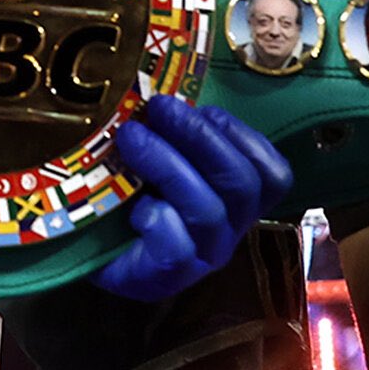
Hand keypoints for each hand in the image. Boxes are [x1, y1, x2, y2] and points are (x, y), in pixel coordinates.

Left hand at [90, 98, 291, 302]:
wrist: (95, 246)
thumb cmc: (135, 192)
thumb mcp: (164, 154)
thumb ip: (176, 132)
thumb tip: (166, 91)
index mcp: (237, 199)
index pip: (272, 174)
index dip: (244, 136)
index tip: (205, 109)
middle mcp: (230, 229)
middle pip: (240, 184)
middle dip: (199, 136)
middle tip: (160, 107)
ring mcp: (202, 257)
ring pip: (207, 210)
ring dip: (167, 163)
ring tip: (131, 136)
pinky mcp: (168, 278)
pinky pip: (176, 248)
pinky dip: (155, 217)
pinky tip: (133, 204)